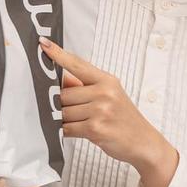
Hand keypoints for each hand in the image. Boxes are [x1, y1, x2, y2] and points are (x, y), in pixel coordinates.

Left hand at [38, 40, 178, 186]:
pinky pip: (67, 128)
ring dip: (65, 120)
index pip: (77, 64)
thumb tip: (61, 79)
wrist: (143, 142)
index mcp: (107, 80)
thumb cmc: (124, 119)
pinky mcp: (95, 128)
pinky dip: (66, 131)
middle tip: (77, 112)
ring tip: (82, 123)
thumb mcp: (111, 95)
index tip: (44, 44)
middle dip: (63, 104)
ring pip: (63, 112)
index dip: (58, 54)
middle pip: (64, 93)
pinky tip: (79, 131)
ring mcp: (101, 110)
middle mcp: (105, 92)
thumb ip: (86, 86)